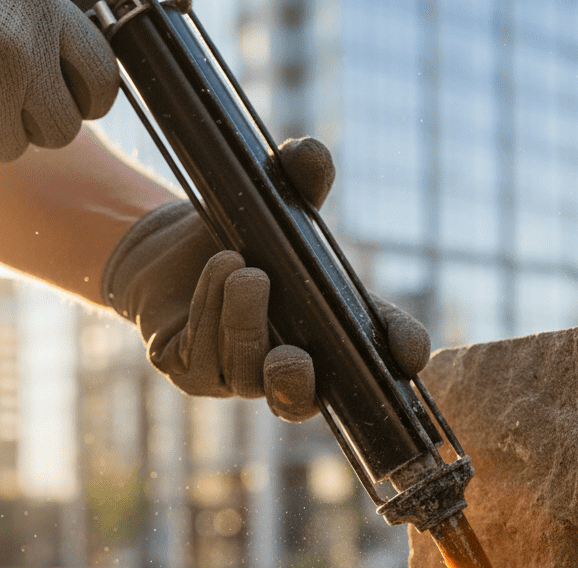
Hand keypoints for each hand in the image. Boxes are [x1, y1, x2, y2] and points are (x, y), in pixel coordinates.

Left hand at [101, 136, 430, 421]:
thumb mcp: (273, 201)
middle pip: (302, 402)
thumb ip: (298, 179)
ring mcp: (241, 378)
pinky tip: (212, 276)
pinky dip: (208, 313)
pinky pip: (203, 362)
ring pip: (246, 374)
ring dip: (242, 320)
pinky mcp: (196, 376)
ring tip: (236, 264)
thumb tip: (312, 155)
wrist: (169, 247)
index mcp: (330, 334)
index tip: (407, 353)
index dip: (397, 355)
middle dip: (297, 385)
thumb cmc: (240, 232)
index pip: (375, 355)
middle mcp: (289, 366)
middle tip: (292, 356)